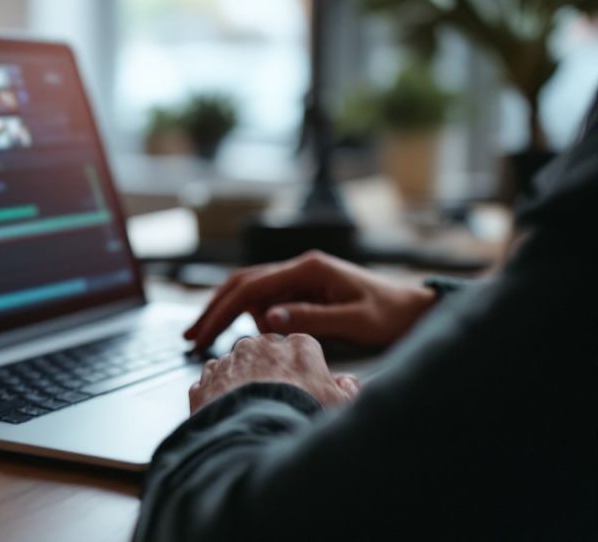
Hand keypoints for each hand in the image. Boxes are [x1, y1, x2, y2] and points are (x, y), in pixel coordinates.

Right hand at [184, 250, 435, 351]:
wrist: (416, 308)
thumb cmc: (392, 314)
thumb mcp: (357, 321)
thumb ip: (313, 318)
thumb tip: (268, 317)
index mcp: (309, 268)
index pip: (252, 287)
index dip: (222, 312)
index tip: (202, 335)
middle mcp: (300, 267)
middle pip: (242, 283)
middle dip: (213, 309)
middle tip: (189, 337)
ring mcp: (300, 277)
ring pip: (249, 290)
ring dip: (226, 311)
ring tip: (207, 338)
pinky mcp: (302, 290)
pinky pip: (265, 299)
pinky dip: (246, 315)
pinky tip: (241, 334)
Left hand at [189, 334, 359, 412]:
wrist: (255, 436)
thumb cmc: (299, 418)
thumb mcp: (338, 406)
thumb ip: (346, 390)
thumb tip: (348, 385)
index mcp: (297, 346)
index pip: (301, 348)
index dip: (302, 369)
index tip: (302, 387)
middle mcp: (259, 345)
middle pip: (265, 352)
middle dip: (268, 371)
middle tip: (275, 400)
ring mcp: (229, 361)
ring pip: (236, 365)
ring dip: (240, 382)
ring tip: (249, 411)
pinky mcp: (205, 380)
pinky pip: (211, 383)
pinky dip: (216, 395)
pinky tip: (227, 414)